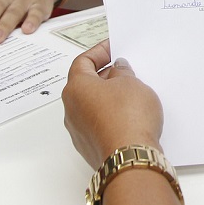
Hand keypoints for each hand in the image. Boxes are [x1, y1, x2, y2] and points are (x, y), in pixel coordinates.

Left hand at [63, 40, 164, 168]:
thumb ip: (123, 71)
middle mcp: (71, 109)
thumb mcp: (131, 82)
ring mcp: (79, 131)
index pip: (83, 61)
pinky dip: (111, 116)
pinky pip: (99, 124)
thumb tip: (118, 69)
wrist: (130, 157)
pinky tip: (130, 115)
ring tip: (132, 93)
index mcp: (76, 88)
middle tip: (125, 70)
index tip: (113, 47)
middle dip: (106, 75)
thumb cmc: (127, 118)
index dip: (99, 52)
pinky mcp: (91, 147)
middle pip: (86, 84)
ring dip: (109, 97)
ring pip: (92, 106)